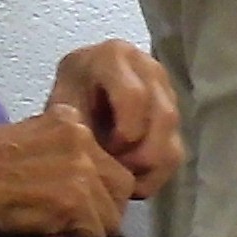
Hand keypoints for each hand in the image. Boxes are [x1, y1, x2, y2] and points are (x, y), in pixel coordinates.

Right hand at [0, 107, 137, 236]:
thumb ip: (61, 151)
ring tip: (58, 230)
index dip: (97, 185)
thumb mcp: (29, 137)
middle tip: (76, 221)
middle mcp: (83, 138)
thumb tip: (85, 180)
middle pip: (121, 184)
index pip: (107, 157)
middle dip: (103, 208)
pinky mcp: (75, 199)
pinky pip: (95, 233)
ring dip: (88, 228)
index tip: (74, 198)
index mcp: (71, 119)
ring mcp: (82, 169)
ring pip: (112, 213)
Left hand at [46, 39, 183, 197]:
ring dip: (147, 166)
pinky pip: (176, 152)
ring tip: (118, 175)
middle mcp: (147, 67)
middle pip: (164, 117)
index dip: (124, 132)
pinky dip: (154, 174)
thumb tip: (95, 154)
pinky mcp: (173, 118)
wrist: (73, 108)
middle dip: (138, 155)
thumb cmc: (63, 107)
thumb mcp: (61, 112)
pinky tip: (129, 178)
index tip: (104, 150)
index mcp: (113, 57)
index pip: (136, 96)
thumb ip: (77, 128)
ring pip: (173, 138)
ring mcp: (165, 91)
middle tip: (113, 171)